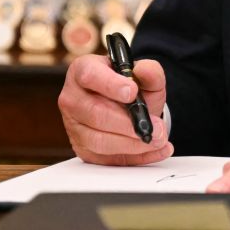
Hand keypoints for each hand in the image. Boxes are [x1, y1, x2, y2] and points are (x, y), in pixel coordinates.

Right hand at [58, 54, 172, 165]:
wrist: (125, 105)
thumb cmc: (129, 86)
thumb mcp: (143, 75)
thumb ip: (149, 70)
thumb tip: (143, 70)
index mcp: (83, 70)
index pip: (89, 75)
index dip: (110, 85)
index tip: (133, 92)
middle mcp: (72, 98)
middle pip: (96, 114)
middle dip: (129, 124)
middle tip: (156, 127)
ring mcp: (74, 125)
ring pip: (98, 140)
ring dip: (132, 144)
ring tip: (157, 140)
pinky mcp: (83, 148)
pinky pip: (106, 159)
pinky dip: (135, 158)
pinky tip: (155, 151)